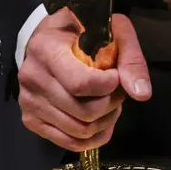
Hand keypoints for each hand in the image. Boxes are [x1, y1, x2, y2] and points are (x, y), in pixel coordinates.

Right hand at [17, 9, 151, 151]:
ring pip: (78, 130)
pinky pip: (68, 142)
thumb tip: (141, 93)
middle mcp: (32, 76)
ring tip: (111, 102)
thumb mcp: (112, 29)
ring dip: (105, 120)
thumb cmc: (83, 29)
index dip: (109, 85)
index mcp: (47, 48)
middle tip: (118, 90)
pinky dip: (92, 137)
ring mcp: (28, 101)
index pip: (81, 83)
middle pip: (83, 111)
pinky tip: (102, 121)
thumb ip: (130, 57)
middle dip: (112, 103)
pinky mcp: (30, 119)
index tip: (117, 75)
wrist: (47, 38)